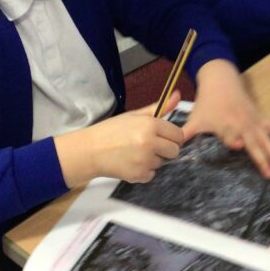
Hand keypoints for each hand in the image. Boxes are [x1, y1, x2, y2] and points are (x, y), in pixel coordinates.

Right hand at [54, 92, 184, 186]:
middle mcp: (150, 143)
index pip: (178, 135)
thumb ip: (159, 107)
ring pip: (162, 163)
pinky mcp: (139, 175)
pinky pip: (151, 174)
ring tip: (135, 153)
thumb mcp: (135, 115)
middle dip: (166, 149)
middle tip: (150, 145)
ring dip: (153, 160)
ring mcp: (145, 160)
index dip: (172, 136)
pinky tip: (131, 162)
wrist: (90, 150)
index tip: (163, 136)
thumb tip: (177, 95)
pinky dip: (144, 171)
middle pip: (175, 151)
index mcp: (150, 125)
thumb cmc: (111, 130)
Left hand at [182, 59, 269, 179]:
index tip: (238, 145)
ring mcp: (253, 121)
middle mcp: (240, 123)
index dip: (233, 139)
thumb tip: (171, 151)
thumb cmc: (206, 103)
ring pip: (266, 138)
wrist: (221, 80)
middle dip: (260, 156)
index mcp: (224, 124)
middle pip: (252, 141)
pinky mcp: (260, 117)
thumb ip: (185, 135)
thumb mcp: (195, 118)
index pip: (229, 134)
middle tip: (269, 172)